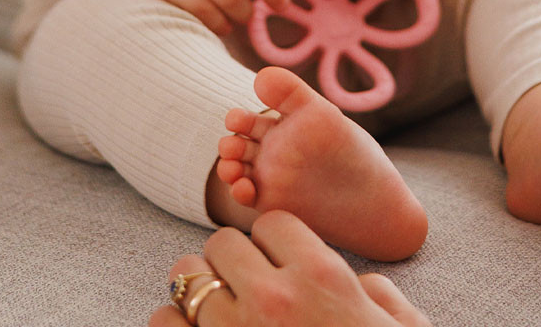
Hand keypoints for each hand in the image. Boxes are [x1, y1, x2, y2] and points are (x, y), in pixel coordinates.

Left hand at [148, 211, 431, 326]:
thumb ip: (377, 294)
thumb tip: (358, 285)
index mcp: (321, 277)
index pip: (272, 224)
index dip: (275, 244)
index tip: (280, 265)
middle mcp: (273, 298)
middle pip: (222, 243)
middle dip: (232, 262)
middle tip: (244, 286)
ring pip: (186, 276)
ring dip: (197, 290)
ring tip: (214, 310)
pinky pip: (163, 323)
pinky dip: (173, 324)